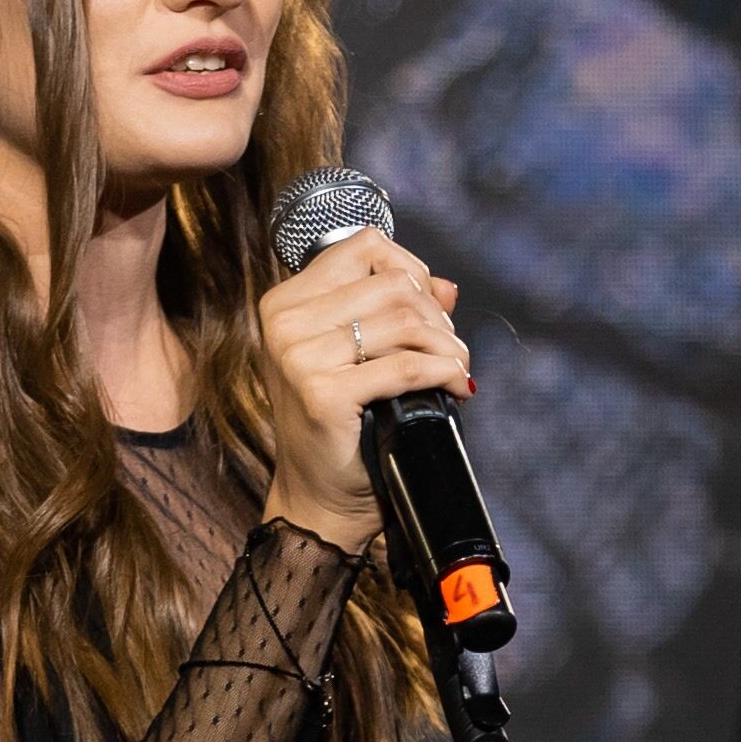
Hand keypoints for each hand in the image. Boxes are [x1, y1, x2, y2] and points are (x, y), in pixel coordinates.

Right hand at [255, 229, 472, 548]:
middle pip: (392, 283)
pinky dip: (443, 372)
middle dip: (436, 314)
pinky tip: (455, 385)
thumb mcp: (359, 355)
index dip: (411, 268)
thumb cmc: (341, 424)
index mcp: (286, 302)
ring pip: (405, 321)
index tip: (428, 305)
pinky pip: (406, 366)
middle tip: (449, 346)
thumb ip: (396, 311)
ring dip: (447, 345)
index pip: (364, 247)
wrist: (321, 494)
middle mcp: (285, 323)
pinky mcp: (323, 393)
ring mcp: (299, 357)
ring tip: (455, 367)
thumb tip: (447, 286)